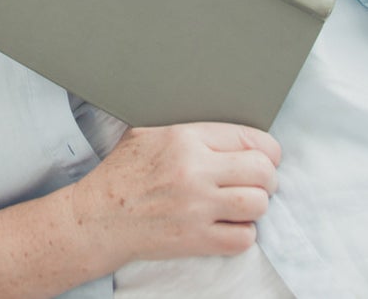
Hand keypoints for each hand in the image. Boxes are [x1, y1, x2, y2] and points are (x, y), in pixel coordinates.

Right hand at [71, 123, 279, 266]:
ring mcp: (197, 208)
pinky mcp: (196, 240)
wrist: (100, 216)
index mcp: (185, 138)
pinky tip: (230, 225)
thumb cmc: (123, 172)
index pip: (250, 138)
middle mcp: (195, 171)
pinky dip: (244, 233)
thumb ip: (188, 128)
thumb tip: (224, 128)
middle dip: (267, 177)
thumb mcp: (148, 132)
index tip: (267, 156)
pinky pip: (243, 238)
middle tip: (259, 181)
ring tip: (244, 203)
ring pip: (258, 204)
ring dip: (257, 205)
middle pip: (262, 171)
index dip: (267, 149)